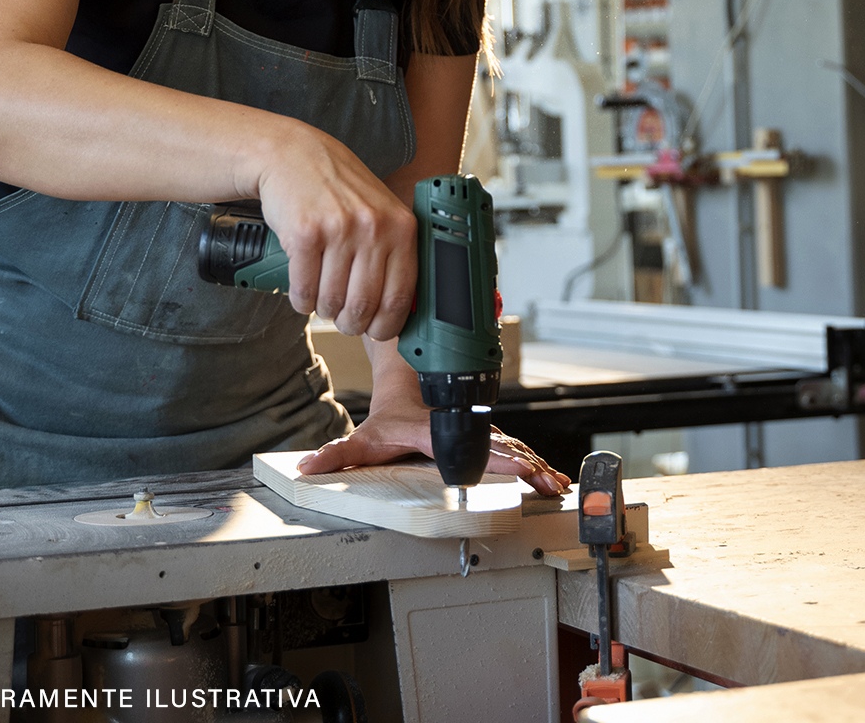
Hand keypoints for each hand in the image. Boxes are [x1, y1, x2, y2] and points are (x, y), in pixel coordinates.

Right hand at [254, 121, 416, 339]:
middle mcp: (373, 228)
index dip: (386, 325)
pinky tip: (303, 290)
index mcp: (400, 227)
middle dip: (351, 323)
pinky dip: (301, 301)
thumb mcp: (381, 211)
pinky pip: (304, 290)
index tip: (376, 330)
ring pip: (331, 301)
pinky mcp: (304, 234)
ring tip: (322, 298)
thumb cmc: (340, 188)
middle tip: (344, 320)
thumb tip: (403, 309)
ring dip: (324, 310)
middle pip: (363, 305)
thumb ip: (395, 252)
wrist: (294, 156)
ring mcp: (339, 230)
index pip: (400, 297)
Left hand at [296, 400, 571, 496]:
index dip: (496, 455)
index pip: (470, 444)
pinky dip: (535, 463)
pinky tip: (552, 478)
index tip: (517, 464)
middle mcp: (463, 429)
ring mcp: (478, 431)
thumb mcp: (364, 437)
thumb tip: (308, 469)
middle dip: (525, 464)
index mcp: (438, 432)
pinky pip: (514, 450)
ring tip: (556, 484)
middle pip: (500, 447)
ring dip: (536, 465)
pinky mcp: (485, 437)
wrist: (409, 380)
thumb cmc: (390, 414)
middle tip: (545, 481)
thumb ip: (337, 455)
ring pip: (513, 447)